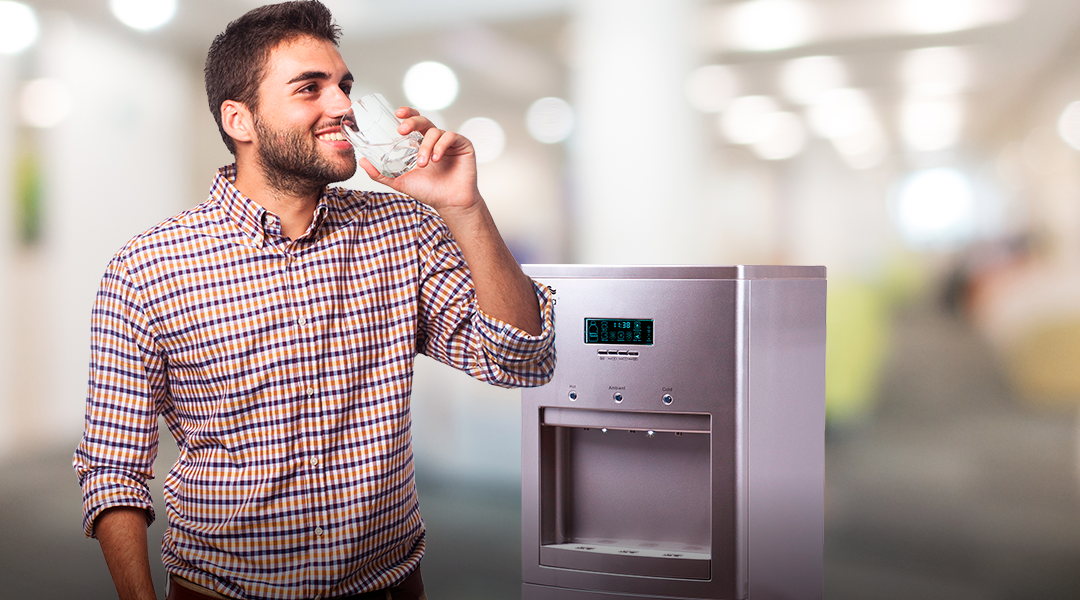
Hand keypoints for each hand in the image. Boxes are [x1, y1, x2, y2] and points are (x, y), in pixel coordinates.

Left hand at [357, 107, 481, 214]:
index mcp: (420, 144)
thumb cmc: (429, 191)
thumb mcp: (400, 182)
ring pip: (435, 131)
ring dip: (426, 146)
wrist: (449, 203)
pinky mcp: (463, 145)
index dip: (407, 114)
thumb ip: (381, 173)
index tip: (397, 114)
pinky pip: (450, 137)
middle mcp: (434, 140)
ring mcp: (448, 142)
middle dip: (412, 122)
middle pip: (423, 120)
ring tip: (423, 163)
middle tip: (402, 131)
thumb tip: (362, 162)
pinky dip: (440, 146)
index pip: (413, 123)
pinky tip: (436, 159)